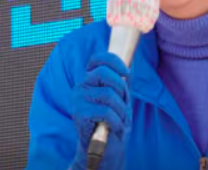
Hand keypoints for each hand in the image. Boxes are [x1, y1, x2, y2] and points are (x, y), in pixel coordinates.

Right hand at [70, 52, 131, 169]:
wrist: (106, 148)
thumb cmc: (114, 120)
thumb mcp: (121, 97)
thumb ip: (122, 80)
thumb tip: (129, 63)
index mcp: (90, 79)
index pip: (97, 59)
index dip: (114, 62)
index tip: (127, 73)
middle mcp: (81, 86)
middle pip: (104, 73)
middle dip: (121, 89)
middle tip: (123, 105)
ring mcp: (78, 100)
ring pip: (108, 93)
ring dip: (121, 110)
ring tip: (119, 120)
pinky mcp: (79, 114)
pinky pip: (106, 111)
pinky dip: (117, 121)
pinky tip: (115, 128)